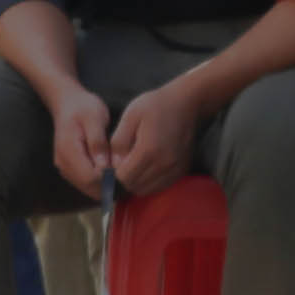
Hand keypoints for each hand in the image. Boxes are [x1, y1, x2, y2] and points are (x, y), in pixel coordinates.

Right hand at [43, 78, 116, 201]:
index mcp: (69, 151)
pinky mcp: (69, 170)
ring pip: (88, 189)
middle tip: (129, 175)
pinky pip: (86, 184)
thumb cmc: (83, 108)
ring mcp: (65, 168)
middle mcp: (63, 164)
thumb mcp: (95, 118)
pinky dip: (100, 183)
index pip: (90, 178)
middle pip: (89, 188)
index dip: (110, 180)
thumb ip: (98, 143)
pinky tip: (112, 172)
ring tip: (122, 173)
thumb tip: (103, 167)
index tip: (126, 172)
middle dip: (110, 186)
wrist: (68, 103)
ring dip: (106, 186)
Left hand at [104, 74, 203, 196]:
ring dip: (135, 184)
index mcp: (149, 150)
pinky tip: (143, 169)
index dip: (112, 175)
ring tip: (130, 167)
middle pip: (135, 187)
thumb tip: (113, 164)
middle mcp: (164, 164)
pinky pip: (161, 186)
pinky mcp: (182, 170)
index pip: (124, 177)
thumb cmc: (155, 106)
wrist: (186, 103)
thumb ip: (119, 142)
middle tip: (117, 166)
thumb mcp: (130, 116)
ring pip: (148, 190)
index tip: (108, 165)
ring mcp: (175, 169)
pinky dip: (149, 183)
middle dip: (122, 181)